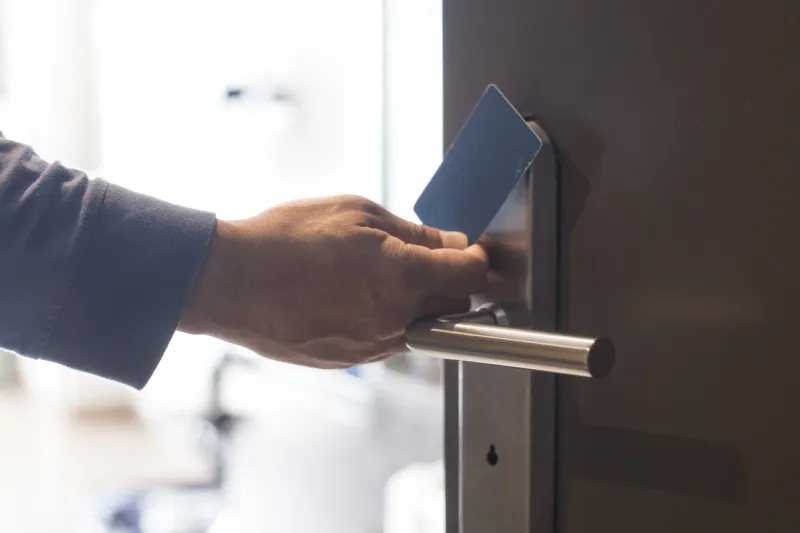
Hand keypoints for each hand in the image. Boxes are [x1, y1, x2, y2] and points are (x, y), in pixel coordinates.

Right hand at [179, 195, 487, 367]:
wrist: (230, 282)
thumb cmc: (286, 239)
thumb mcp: (356, 214)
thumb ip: (414, 232)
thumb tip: (450, 243)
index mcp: (403, 276)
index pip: (471, 276)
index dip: (476, 260)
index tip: (469, 252)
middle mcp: (394, 319)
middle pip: (455, 309)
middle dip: (451, 283)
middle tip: (428, 259)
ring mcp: (372, 346)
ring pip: (421, 328)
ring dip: (417, 304)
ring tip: (377, 276)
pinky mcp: (350, 361)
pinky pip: (387, 340)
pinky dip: (386, 320)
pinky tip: (353, 297)